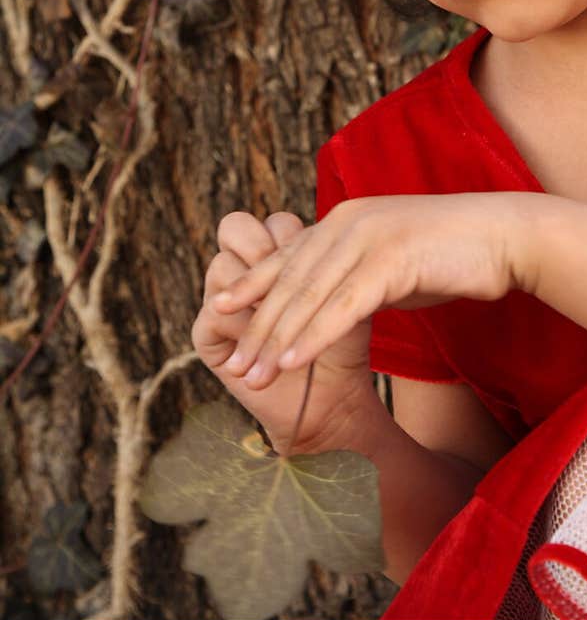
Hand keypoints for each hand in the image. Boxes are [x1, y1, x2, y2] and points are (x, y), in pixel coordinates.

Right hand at [192, 211, 375, 454]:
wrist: (333, 397)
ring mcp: (220, 301)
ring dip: (254, 288)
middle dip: (262, 244)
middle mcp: (242, 272)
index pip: (274, 222)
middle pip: (233, 227)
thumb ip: (332, 261)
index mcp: (276, 254)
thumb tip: (343, 224)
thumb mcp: (345, 294)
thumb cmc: (344, 341)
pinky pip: (215, 313)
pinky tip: (268, 342)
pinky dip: (245, 325)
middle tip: (285, 268)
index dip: (293, 235)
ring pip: (221, 266)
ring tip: (278, 310)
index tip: (322, 256)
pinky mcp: (208, 335)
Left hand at [213, 191, 539, 387]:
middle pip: (290, 280)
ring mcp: (368, 236)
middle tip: (234, 366)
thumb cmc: (454, 254)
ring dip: (277, 339)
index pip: (287, 256)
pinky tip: (293, 362)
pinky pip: (342, 305)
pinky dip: (313, 335)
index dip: (251, 286)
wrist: (505, 237)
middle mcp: (348, 220)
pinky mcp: (391, 259)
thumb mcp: (394, 260)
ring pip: (309, 295)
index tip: (220, 315)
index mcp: (346, 218)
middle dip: (257, 325)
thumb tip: (336, 300)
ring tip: (254, 375)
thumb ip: (360, 272)